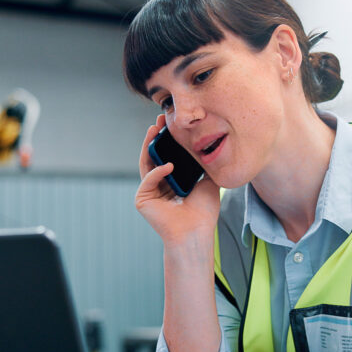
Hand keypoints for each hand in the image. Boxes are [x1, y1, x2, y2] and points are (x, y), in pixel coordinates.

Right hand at [135, 115, 220, 246]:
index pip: (168, 155)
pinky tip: (168, 166)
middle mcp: (159, 185)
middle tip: (161, 119)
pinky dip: (157, 171)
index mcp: (172, 180)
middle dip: (157, 137)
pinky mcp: (143, 200)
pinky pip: (148, 179)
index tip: (173, 123)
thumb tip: (209, 145)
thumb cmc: (203, 211)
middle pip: (155, 155)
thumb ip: (204, 165)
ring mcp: (149, 192)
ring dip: (150, 145)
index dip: (169, 139)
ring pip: (146, 163)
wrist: (196, 232)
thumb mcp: (207, 181)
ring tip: (155, 129)